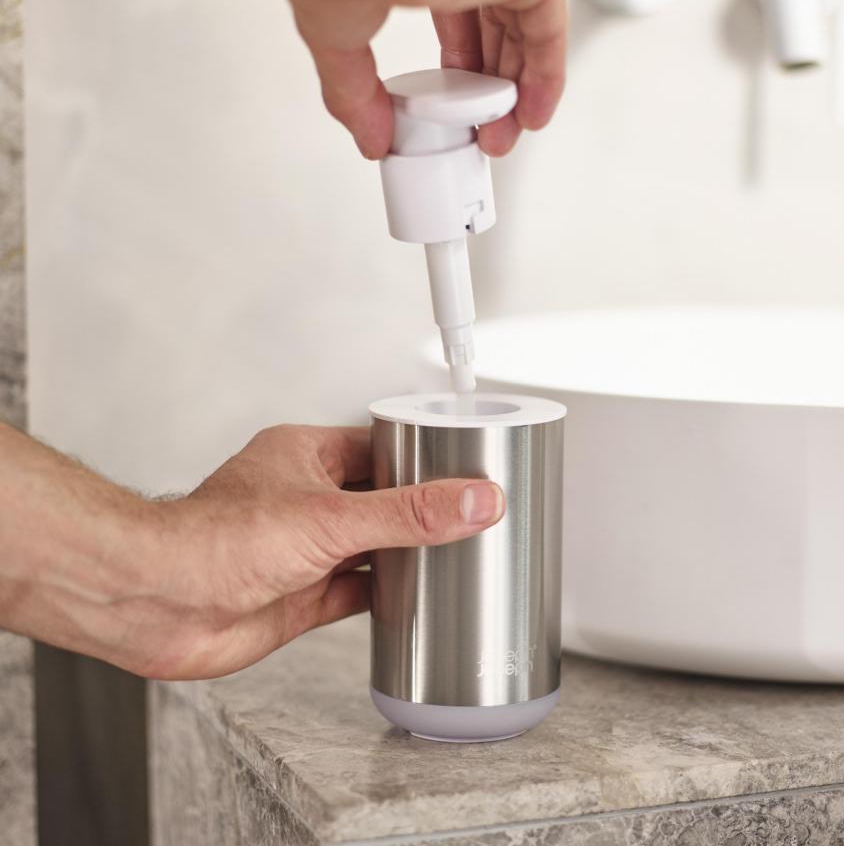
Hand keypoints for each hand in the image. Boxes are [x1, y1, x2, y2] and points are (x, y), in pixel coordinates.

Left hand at [114, 425, 503, 678]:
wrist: (159, 606)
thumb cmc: (215, 541)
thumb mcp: (333, 519)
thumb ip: (409, 514)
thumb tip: (473, 500)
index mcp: (305, 457)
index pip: (378, 448)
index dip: (420, 456)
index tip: (462, 465)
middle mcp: (302, 500)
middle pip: (377, 498)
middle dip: (417, 507)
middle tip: (467, 510)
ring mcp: (300, 549)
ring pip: (368, 545)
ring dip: (403, 551)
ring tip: (452, 549)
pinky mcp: (297, 595)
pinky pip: (354, 591)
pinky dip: (383, 594)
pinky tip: (410, 596)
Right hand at [261, 0, 567, 158]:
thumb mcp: (337, 35)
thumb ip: (357, 93)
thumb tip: (370, 138)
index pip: (458, 3)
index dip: (461, 61)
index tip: (451, 104)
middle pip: (498, 19)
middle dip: (490, 84)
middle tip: (479, 128)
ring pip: (526, 25)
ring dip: (516, 88)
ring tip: (499, 134)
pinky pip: (550, 26)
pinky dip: (545, 74)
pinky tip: (531, 114)